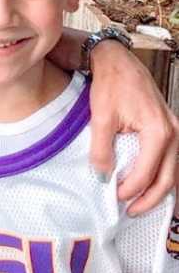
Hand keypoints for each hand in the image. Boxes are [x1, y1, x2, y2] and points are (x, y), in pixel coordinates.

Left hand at [88, 40, 178, 214]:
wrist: (118, 61)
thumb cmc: (110, 85)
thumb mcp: (101, 117)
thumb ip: (102, 150)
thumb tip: (102, 177)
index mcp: (159, 132)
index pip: (147, 172)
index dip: (131, 189)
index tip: (115, 198)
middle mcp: (174, 133)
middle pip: (168, 178)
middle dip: (150, 199)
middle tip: (131, 212)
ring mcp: (176, 130)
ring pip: (173, 171)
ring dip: (158, 190)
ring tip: (139, 203)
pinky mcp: (170, 128)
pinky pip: (171, 159)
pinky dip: (162, 175)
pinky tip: (149, 185)